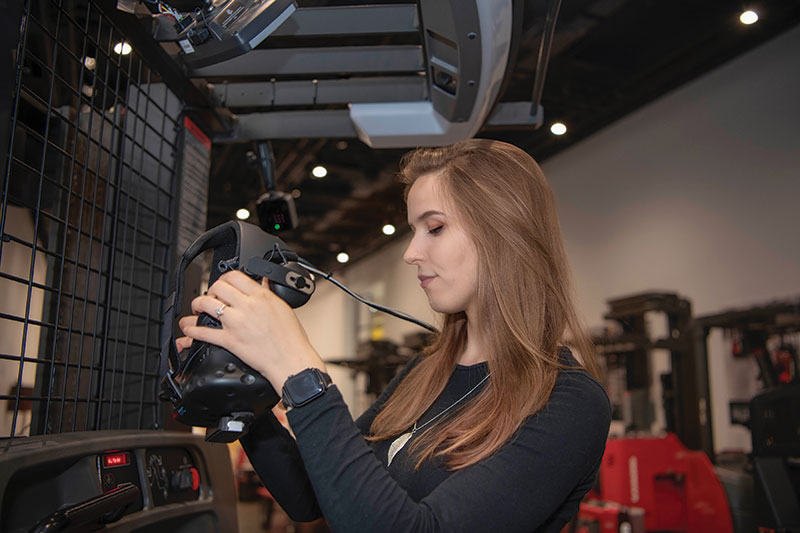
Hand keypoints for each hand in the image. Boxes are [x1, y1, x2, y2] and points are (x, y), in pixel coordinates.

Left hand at [178, 270, 326, 392]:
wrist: (291, 361)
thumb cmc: (291, 339)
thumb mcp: (284, 308)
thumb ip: (269, 293)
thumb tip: (263, 282)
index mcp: (261, 296)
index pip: (235, 276)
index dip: (225, 278)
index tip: (223, 283)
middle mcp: (247, 306)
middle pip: (218, 287)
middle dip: (211, 290)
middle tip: (211, 296)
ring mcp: (236, 323)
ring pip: (207, 304)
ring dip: (198, 305)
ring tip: (198, 309)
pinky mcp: (230, 340)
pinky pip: (204, 333)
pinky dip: (192, 331)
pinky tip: (190, 329)